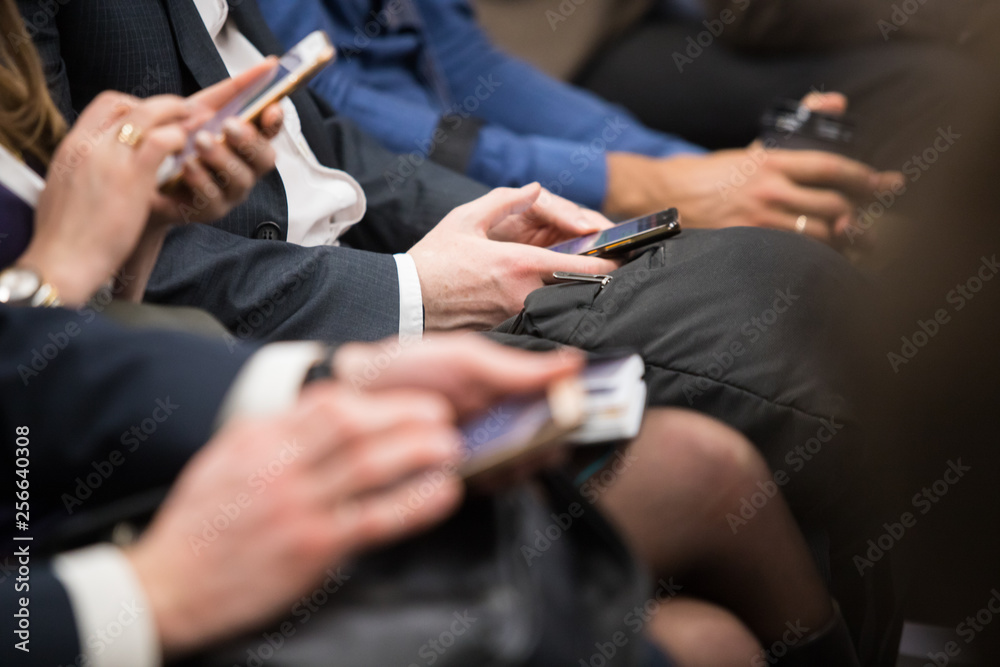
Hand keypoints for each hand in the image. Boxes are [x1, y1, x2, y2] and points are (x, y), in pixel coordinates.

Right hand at [20, 92, 191, 304]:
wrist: (61, 260)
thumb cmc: (65, 236)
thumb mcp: (63, 190)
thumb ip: (80, 171)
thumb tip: (90, 169)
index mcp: (72, 147)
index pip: (103, 105)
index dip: (133, 106)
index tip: (151, 118)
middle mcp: (89, 145)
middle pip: (124, 103)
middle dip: (158, 105)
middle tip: (183, 112)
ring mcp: (109, 157)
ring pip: (146, 114)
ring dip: (175, 115)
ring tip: (197, 122)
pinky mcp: (131, 177)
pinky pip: (161, 142)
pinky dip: (178, 139)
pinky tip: (190, 149)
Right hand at [125, 383, 462, 657]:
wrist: (167, 585)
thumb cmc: (200, 524)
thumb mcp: (227, 460)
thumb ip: (275, 436)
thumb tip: (325, 413)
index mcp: (257, 438)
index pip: (326, 402)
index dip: (377, 398)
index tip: (407, 399)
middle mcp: (278, 465)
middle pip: (354, 424)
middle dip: (407, 414)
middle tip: (441, 415)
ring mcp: (296, 505)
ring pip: (370, 464)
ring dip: (418, 450)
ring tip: (451, 446)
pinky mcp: (310, 547)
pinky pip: (374, 518)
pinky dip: (414, 503)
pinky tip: (441, 493)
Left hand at [150, 59, 282, 225]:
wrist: (140, 177)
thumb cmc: (176, 140)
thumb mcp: (200, 108)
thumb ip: (234, 90)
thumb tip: (270, 64)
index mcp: (246, 144)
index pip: (271, 134)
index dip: (276, 123)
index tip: (271, 109)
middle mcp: (245, 169)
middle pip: (265, 160)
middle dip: (250, 142)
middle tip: (230, 125)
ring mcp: (229, 193)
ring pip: (240, 180)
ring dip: (223, 158)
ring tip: (201, 141)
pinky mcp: (208, 211)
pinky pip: (213, 199)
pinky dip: (201, 180)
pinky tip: (186, 165)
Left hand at [335, 334, 585, 486]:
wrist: (354, 390)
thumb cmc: (408, 366)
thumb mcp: (468, 360)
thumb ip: (520, 367)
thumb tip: (575, 362)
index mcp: (507, 390)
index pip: (558, 405)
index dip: (578, 410)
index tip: (584, 408)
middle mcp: (500, 422)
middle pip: (549, 442)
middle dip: (554, 442)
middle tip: (544, 437)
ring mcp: (481, 451)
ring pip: (524, 467)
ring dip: (525, 462)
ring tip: (508, 448)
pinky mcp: (458, 477)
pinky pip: (491, 485)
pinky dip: (496, 477)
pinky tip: (481, 463)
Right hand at [408, 184, 619, 330]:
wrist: (405, 301)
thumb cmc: (432, 260)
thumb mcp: (465, 218)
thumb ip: (506, 200)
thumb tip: (535, 188)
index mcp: (518, 263)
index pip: (580, 267)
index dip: (607, 264)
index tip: (622, 259)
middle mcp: (523, 294)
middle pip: (576, 290)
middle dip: (593, 280)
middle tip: (605, 268)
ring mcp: (515, 316)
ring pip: (558, 305)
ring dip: (571, 294)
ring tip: (581, 281)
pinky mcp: (504, 330)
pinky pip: (536, 317)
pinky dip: (548, 307)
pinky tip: (549, 298)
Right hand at [604, 93, 904, 244]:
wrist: (667, 197)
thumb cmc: (713, 174)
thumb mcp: (755, 147)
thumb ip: (797, 126)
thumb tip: (836, 101)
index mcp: (772, 161)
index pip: (831, 167)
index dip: (866, 178)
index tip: (889, 184)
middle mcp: (768, 190)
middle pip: (832, 206)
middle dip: (862, 219)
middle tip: (879, 229)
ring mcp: (757, 220)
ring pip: (816, 236)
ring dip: (843, 244)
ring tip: (858, 249)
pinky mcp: (746, 243)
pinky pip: (791, 255)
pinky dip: (814, 259)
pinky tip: (826, 263)